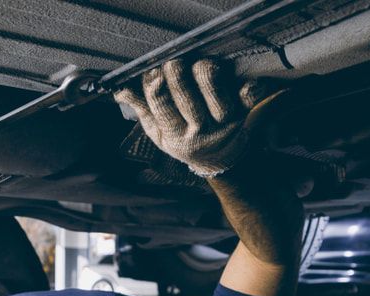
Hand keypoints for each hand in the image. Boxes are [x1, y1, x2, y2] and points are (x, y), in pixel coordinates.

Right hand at [114, 59, 261, 176]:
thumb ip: (141, 108)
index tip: (152, 71)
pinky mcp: (244, 114)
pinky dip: (249, 87)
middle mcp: (201, 132)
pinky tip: (241, 78)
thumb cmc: (181, 137)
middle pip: (188, 99)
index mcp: (175, 136)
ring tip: (198, 64)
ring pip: (216, 94)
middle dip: (177, 76)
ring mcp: (224, 124)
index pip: (162, 108)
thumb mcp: (157, 131)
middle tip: (173, 63)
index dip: (156, 87)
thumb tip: (120, 89)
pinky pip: (249, 98)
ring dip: (206, 73)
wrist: (215, 159)